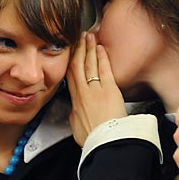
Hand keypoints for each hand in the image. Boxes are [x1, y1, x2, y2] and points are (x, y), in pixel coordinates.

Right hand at [67, 32, 126, 146]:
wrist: (106, 143)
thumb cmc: (94, 139)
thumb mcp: (77, 128)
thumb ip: (75, 116)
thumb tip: (75, 112)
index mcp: (75, 102)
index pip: (69, 76)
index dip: (69, 61)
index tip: (69, 52)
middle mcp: (83, 93)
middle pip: (76, 66)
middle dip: (77, 49)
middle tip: (78, 37)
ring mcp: (95, 90)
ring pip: (88, 64)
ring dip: (88, 49)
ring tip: (89, 36)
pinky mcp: (109, 90)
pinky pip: (104, 69)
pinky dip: (101, 57)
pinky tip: (100, 48)